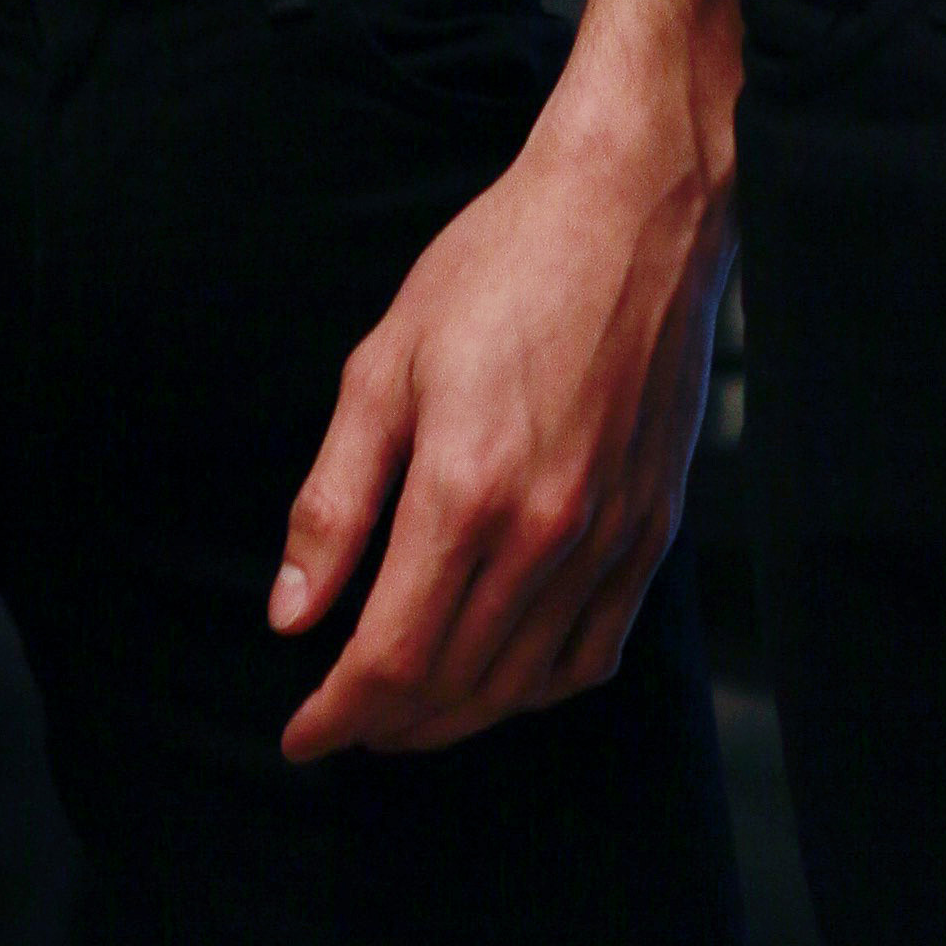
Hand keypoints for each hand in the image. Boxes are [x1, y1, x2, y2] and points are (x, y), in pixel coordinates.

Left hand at [268, 26, 733, 760]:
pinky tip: (500, 677)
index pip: (390, 658)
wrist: (633, 210)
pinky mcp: (654, 532)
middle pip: (454, 687)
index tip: (300, 735)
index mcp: (466, 492)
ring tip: (404, 714)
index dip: (337, 714)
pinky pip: (595, 655)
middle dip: (385, 726)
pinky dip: (537, 688)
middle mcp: (545, 535)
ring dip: (455, 718)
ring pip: (523, 686)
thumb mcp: (384, 364)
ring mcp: (610, 540)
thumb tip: (291, 616)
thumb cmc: (498, 267)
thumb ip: (334, 502)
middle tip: (339, 724)